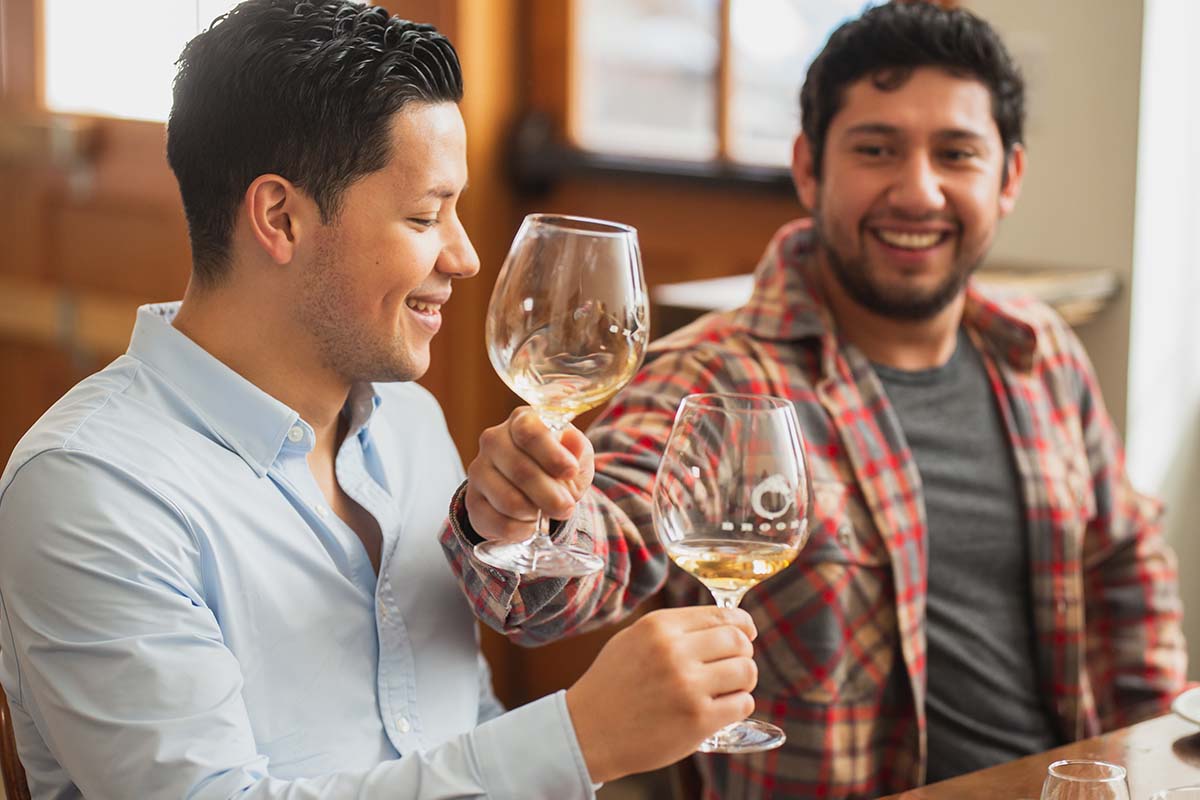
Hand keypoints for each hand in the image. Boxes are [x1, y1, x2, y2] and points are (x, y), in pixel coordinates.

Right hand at [465, 406, 594, 542]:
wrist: (534, 489)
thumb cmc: (557, 465)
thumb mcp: (576, 455)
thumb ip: (578, 449)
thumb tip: (573, 444)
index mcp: (522, 420)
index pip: (529, 433)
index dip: (552, 455)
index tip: (571, 472)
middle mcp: (494, 440)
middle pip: (521, 471)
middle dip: (550, 496)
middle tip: (567, 507)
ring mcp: (478, 470)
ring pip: (509, 501)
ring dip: (536, 514)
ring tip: (547, 513)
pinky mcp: (472, 500)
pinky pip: (499, 523)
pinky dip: (522, 530)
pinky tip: (531, 523)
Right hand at [565, 606, 758, 783]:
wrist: (588, 732)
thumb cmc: (612, 685)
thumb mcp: (633, 639)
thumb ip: (674, 629)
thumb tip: (722, 623)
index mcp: (659, 627)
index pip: (722, 615)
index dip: (742, 625)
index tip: (747, 633)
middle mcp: (674, 652)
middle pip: (738, 641)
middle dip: (743, 653)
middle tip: (734, 665)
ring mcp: (687, 687)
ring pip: (747, 672)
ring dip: (744, 681)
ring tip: (728, 689)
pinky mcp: (698, 720)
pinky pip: (743, 704)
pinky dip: (738, 706)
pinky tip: (720, 709)